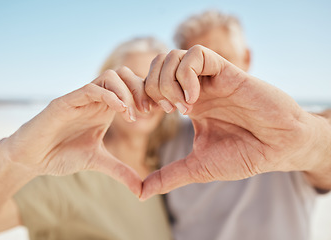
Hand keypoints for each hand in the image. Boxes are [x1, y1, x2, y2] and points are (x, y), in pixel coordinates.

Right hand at [0, 69, 146, 195]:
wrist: (32, 158)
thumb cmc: (62, 155)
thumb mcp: (98, 162)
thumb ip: (120, 171)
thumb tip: (142, 190)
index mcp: (105, 108)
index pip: (131, 87)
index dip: (148, 95)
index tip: (160, 111)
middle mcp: (95, 99)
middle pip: (124, 74)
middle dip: (141, 89)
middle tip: (149, 111)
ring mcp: (81, 98)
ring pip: (110, 76)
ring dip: (127, 92)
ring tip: (133, 115)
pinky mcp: (65, 102)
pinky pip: (91, 89)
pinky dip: (110, 96)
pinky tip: (121, 112)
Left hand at [141, 45, 328, 199]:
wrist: (278, 148)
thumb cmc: (243, 155)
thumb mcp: (198, 167)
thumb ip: (168, 176)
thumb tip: (140, 194)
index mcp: (187, 103)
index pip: (151, 84)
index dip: (139, 96)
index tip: (143, 116)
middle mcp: (196, 87)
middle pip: (156, 65)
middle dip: (150, 87)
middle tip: (164, 111)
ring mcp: (210, 78)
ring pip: (172, 56)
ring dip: (167, 82)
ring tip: (181, 108)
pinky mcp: (226, 71)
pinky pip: (196, 54)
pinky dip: (186, 75)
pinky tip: (193, 100)